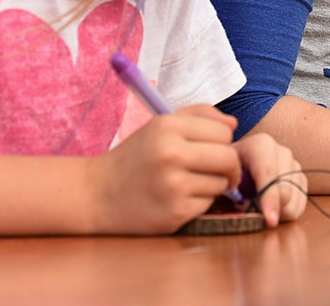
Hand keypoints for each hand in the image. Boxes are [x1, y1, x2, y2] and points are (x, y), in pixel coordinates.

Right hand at [90, 104, 240, 233]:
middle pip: (229, 158)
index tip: (213, 149)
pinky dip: (199, 202)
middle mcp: (170, 153)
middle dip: (230, 166)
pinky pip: (208, 204)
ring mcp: (173, 185)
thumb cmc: (135, 157)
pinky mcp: (174, 213)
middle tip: (220, 171)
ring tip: (189, 183)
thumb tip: (233, 124)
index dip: (223, 141)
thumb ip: (198, 116)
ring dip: (213, 185)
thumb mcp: (160, 126)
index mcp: (168, 127)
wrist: (95, 195)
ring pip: (221, 183)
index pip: (224, 132)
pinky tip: (178, 199)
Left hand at [234, 133, 306, 226]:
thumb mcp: (223, 175)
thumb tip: (246, 207)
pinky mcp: (301, 179)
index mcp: (261, 145)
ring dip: (275, 212)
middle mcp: (283, 153)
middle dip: (267, 209)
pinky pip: (298, 207)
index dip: (270, 199)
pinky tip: (268, 205)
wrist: (238, 159)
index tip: (270, 220)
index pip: (269, 174)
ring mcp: (295, 165)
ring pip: (293, 203)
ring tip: (256, 205)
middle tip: (245, 209)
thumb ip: (232, 190)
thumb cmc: (228, 169)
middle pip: (285, 192)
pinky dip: (284, 213)